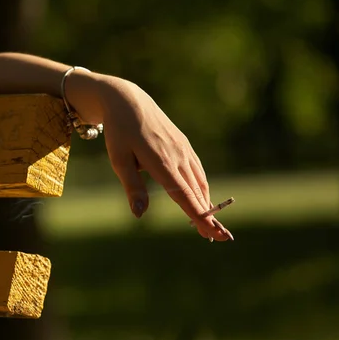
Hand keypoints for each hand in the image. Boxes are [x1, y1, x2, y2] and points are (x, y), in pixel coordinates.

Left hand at [68, 73, 232, 240]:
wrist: (128, 100)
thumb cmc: (119, 132)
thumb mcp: (118, 159)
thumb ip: (132, 187)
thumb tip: (139, 215)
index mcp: (161, 162)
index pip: (184, 195)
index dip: (199, 216)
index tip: (212, 233)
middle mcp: (177, 156)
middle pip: (196, 193)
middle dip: (208, 216)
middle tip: (220, 239)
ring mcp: (183, 149)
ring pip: (198, 182)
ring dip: (206, 203)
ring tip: (211, 225)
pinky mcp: (184, 144)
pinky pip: (196, 169)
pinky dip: (201, 187)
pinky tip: (201, 197)